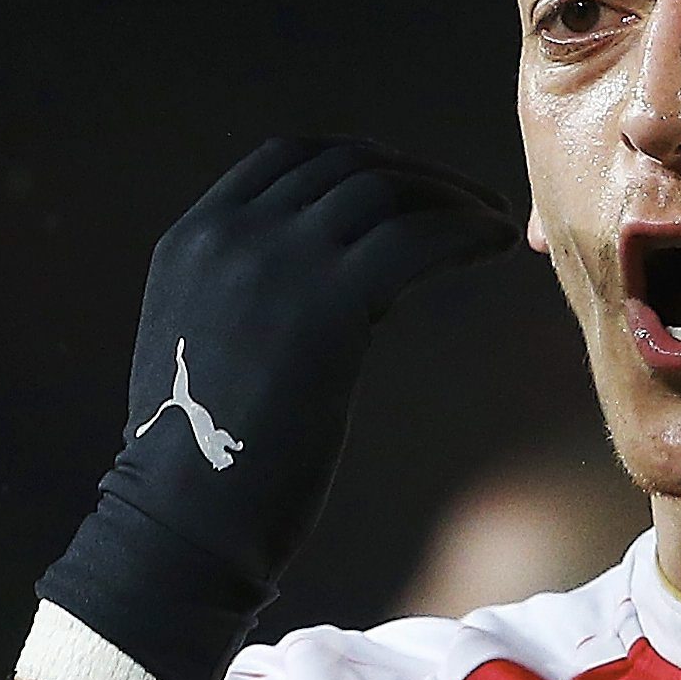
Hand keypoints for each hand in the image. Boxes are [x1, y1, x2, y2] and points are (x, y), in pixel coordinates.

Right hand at [35, 137, 517, 679]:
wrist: (184, 521)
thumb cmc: (212, 457)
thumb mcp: (212, 343)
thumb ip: (262, 291)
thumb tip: (365, 268)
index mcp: (193, 238)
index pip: (288, 158)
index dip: (362, 160)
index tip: (412, 185)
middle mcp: (228, 234)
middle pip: (345, 164)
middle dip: (417, 174)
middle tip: (471, 200)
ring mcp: (275, 261)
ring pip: (386, 192)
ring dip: (452, 199)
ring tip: (496, 223)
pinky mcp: (327, 304)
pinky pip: (417, 239)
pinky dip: (466, 231)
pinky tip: (496, 246)